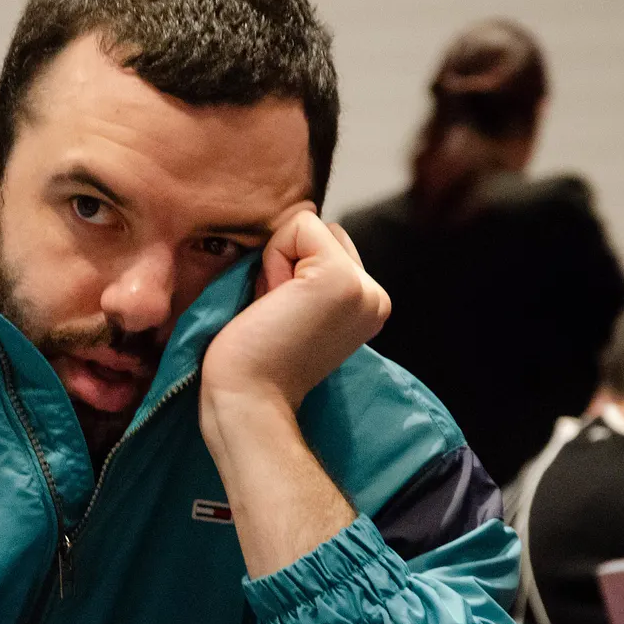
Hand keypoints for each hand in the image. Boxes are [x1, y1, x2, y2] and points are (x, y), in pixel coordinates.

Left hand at [201, 204, 388, 412]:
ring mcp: (364, 288)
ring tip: (276, 311)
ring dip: (280, 261)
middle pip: (323, 232)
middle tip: (277, 315)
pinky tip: (273, 302)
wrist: (248, 400)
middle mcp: (375, 297)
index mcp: (367, 307)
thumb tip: (299, 222)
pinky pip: (300, 226)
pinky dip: (274, 257)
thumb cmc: (251, 360)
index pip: (329, 247)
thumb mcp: (293, 308)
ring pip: (311, 227)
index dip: (290, 271)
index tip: (281, 318)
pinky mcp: (340, 279)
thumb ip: (306, 275)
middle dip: (288, 262)